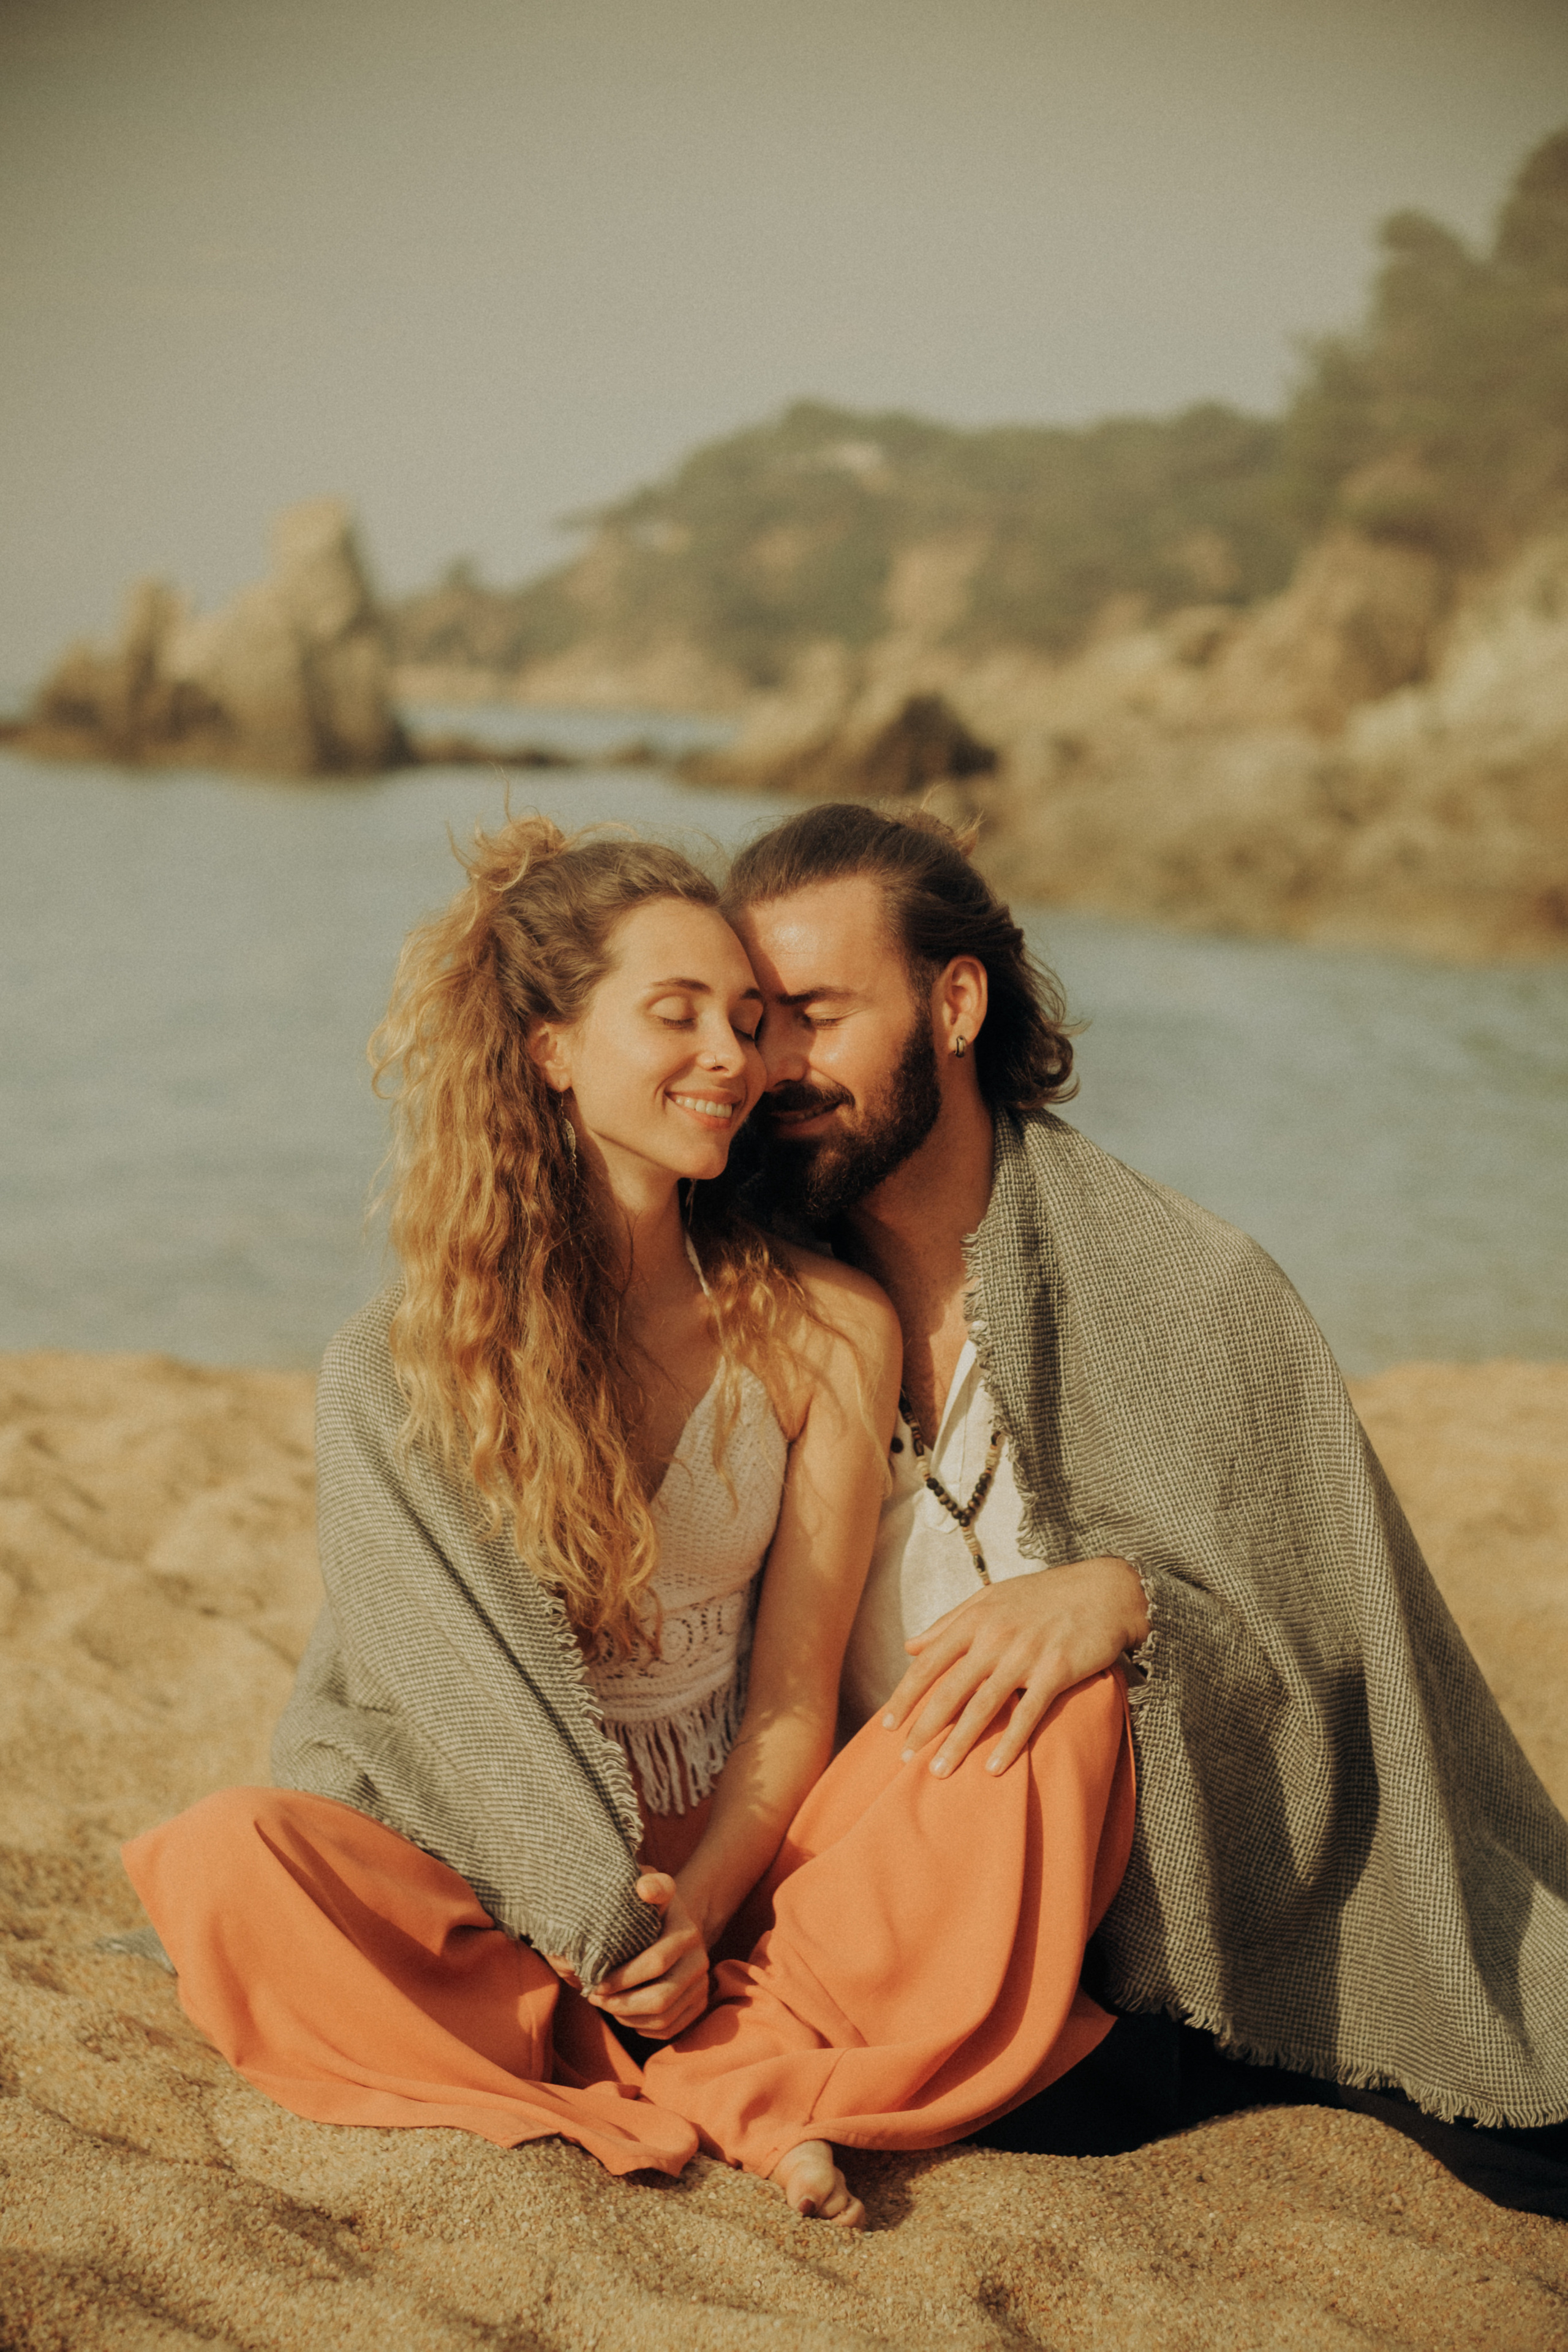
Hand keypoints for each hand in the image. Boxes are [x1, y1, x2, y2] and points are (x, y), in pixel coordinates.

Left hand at [583, 1872, 709, 2040]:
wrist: (678, 1923)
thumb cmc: (652, 1906)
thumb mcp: (651, 1886)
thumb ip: (650, 1883)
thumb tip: (644, 1889)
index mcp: (687, 1934)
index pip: (656, 1963)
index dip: (622, 1978)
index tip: (594, 1981)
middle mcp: (700, 1962)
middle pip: (660, 1999)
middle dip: (621, 2004)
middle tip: (594, 1998)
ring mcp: (701, 1986)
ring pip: (664, 2018)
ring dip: (628, 2018)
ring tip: (605, 2006)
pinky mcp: (698, 2005)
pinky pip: (669, 2029)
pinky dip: (642, 2027)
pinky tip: (623, 2015)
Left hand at [881, 1556, 1146, 1779]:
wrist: (1104, 1590)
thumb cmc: (1044, 1595)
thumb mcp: (991, 1598)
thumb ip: (948, 1623)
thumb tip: (910, 1646)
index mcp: (975, 1619)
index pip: (929, 1663)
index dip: (906, 1696)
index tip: (887, 1724)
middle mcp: (994, 1637)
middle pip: (950, 1690)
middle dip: (925, 1727)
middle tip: (904, 1758)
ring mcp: (1025, 1655)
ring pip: (983, 1707)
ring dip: (959, 1743)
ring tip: (938, 1771)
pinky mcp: (1056, 1672)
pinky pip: (1028, 1714)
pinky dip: (1010, 1743)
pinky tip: (995, 1769)